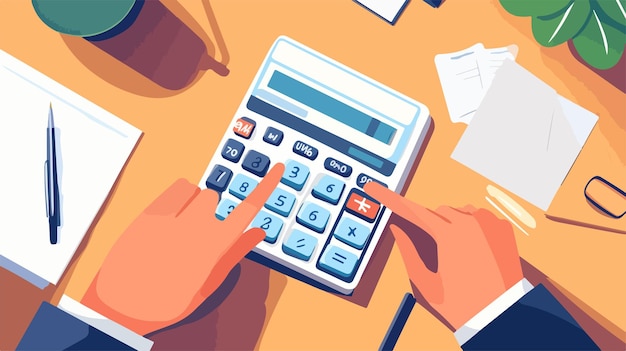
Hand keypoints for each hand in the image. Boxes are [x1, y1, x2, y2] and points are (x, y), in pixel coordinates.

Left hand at [82, 164, 284, 334]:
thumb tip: (258, 233)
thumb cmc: (167, 302)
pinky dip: (180, 195)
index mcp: (214, 247)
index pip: (248, 209)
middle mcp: (195, 227)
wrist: (122, 308)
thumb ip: (234, 254)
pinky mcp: (150, 212)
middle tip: (197, 232)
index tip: (278, 169)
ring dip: (194, 202)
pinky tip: (171, 215)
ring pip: (196, 191)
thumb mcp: (207, 286)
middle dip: (211, 210)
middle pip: (215, 199)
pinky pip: (176, 187)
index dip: (266, 186)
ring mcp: (171, 217)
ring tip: (180, 226)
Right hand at [364, 182, 522, 329]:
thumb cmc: (463, 306)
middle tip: (435, 252)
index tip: (374, 187)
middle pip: (436, 212)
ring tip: (457, 253)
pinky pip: (480, 218)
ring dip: (452, 224)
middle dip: (430, 225)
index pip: (410, 210)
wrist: (502, 317)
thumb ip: (408, 252)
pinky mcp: (503, 228)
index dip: (389, 198)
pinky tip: (474, 250)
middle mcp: (470, 222)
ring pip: (459, 212)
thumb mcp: (426, 285)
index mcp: (448, 235)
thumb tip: (398, 230)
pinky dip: (473, 228)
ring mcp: (489, 223)